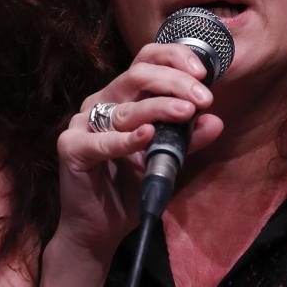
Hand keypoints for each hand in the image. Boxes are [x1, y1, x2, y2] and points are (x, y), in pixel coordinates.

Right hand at [52, 42, 223, 262]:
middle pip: (137, 74)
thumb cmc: (130, 189)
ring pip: (125, 107)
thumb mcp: (166, 160)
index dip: (175, 58)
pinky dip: (126, 140)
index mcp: (123, 97)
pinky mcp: (71, 148)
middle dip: (174, 82)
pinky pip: (102, 141)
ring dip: (159, 108)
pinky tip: (147, 135)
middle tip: (202, 98)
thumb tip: (215, 121)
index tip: (204, 73)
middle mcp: (102, 102)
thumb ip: (186, 140)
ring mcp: (83, 123)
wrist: (101, 228)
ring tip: (186, 113)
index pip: (147, 60)